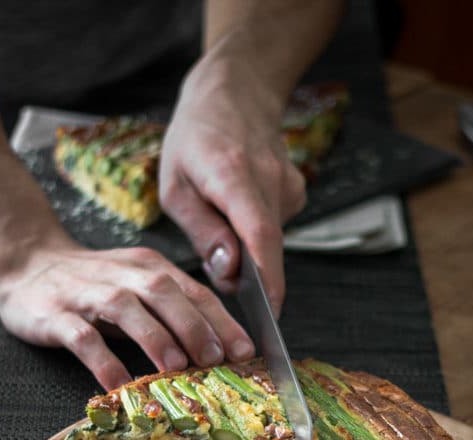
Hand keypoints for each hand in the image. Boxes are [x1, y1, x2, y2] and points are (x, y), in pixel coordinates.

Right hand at [0, 241, 254, 389]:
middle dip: (194, 326)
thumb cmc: (94, 283)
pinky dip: (103, 359)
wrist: (26, 264)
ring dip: (155, 337)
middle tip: (215, 359)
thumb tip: (217, 348)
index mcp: (150, 268)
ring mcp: (87, 293)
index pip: (193, 291)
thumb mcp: (138, 288)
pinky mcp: (56, 315)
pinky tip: (119, 383)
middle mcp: (123, 276)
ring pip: (126, 309)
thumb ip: (173, 311)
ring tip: (176, 366)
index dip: (221, 321)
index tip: (245, 351)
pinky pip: (82, 337)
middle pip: (164, 294)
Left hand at [159, 41, 306, 316]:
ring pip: (269, 240)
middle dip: (246, 273)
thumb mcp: (175, 187)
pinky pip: (274, 228)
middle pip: (266, 245)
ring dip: (246, 248)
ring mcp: (288, 184)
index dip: (267, 276)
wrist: (235, 94)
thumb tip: (228, 272)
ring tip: (221, 216)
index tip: (270, 312)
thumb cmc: (195, 140)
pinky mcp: (297, 192)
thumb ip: (202, 232)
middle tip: (220, 267)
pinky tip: (240, 206)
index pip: (259, 233)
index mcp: (232, 174)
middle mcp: (269, 178)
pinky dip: (255, 232)